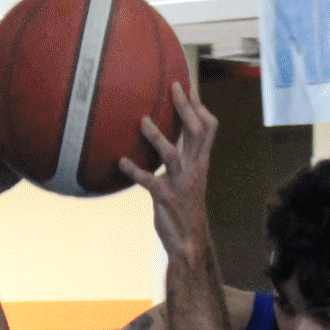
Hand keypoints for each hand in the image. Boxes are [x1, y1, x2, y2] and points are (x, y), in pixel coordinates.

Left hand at [120, 79, 217, 259]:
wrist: (190, 244)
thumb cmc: (184, 210)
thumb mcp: (187, 181)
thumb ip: (181, 160)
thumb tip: (165, 140)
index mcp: (200, 164)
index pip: (208, 129)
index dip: (199, 106)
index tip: (189, 84)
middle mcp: (194, 170)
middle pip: (197, 133)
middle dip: (186, 108)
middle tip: (173, 86)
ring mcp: (181, 184)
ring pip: (172, 155)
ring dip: (157, 137)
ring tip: (142, 120)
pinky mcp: (166, 199)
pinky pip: (149, 181)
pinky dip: (134, 171)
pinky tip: (121, 162)